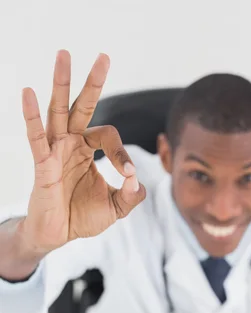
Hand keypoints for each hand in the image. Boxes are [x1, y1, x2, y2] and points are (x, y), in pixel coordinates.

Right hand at [21, 50, 145, 254]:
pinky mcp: (42, 163)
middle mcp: (71, 143)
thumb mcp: (115, 208)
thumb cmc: (83, 217)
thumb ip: (131, 196)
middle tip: (104, 56)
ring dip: (62, 83)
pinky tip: (28, 93)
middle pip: (83, 106)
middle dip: (93, 82)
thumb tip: (138, 181)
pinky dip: (32, 116)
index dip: (122, 154)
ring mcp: (55, 150)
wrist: (59, 235)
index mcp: (88, 149)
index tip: (128, 177)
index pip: (110, 136)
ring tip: (64, 54)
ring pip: (58, 110)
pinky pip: (36, 137)